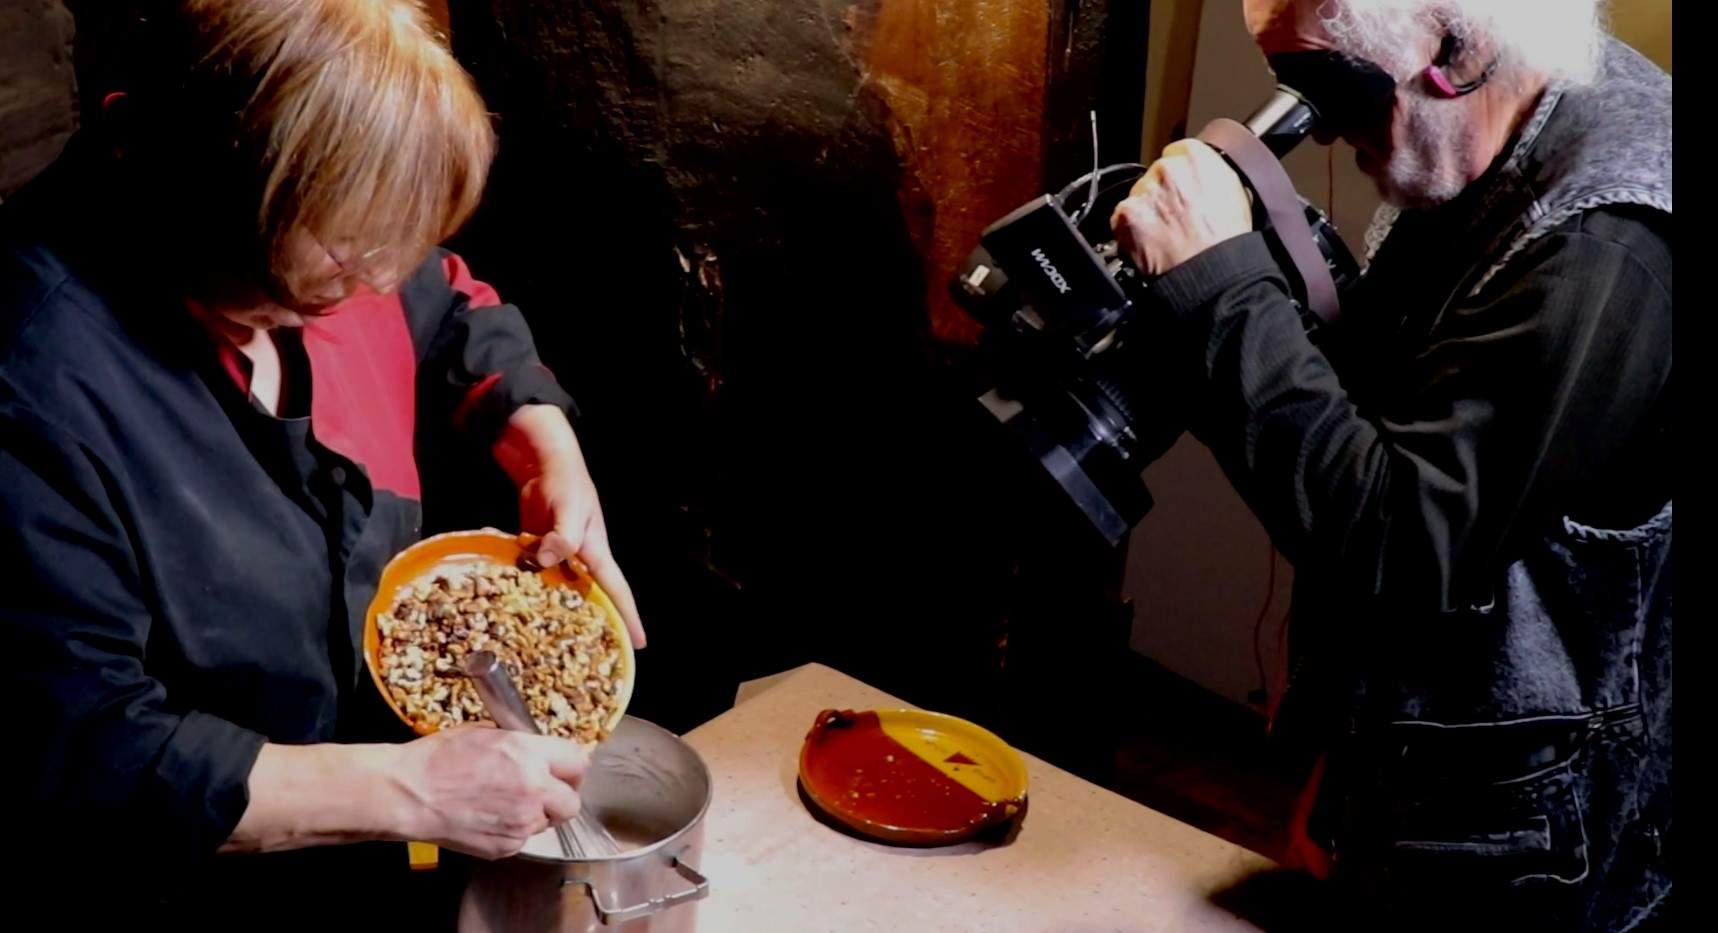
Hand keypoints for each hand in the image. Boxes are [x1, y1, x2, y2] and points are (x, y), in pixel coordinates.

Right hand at [386, 726, 587, 859]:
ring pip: (548, 823)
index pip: (577, 763)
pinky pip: (523, 839)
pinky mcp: (507, 846)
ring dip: (536, 814)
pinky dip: (513, 830)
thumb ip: (520, 744)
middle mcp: (533, 789)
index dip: (572, 768)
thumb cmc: (437, 760)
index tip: (566, 771)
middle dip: (561, 797)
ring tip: (506, 803)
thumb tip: (536, 750)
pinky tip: (490, 817)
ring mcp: (521, 822)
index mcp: (529, 755)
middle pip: (572, 802)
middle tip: (545, 792)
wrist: (408, 794)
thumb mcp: (484, 732)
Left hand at [497, 405, 646, 647]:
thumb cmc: (566, 485)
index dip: (629, 618)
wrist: (543, 463)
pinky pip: (533, 573)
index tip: (639, 645)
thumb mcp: (569, 511)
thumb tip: (545, 561)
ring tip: (548, 640)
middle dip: (594, 624)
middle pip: (590, 597)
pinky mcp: (535, 549)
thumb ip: (561, 538)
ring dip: (553, 609)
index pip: (617, 592)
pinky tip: (509, 600)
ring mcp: (557, 555)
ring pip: (559, 590)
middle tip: (591, 657)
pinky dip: (525, 584)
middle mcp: (579, 560)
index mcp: (596, 554)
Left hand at [1110, 139, 1252, 276]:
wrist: (1211, 271)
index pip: (1177, 153)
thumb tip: (1201, 175)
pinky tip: (1152, 243)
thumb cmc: (1227, 239)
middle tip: (1176, 217)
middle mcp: (1166, 168)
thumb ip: (1210, 174)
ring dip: (1146, 212)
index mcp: (1194, 156)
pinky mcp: (1125, 215)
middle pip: (1155, 174)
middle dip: (1162, 193)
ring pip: (1138, 196)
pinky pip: (1122, 218)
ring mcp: (1143, 191)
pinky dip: (1131, 231)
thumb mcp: (1235, 191)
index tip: (1183, 189)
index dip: (1180, 175)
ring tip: (1166, 234)